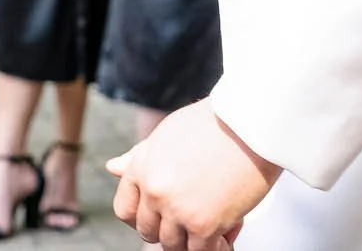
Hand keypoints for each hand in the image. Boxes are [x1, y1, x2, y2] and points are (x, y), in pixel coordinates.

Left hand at [106, 99, 277, 247]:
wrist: (250, 123)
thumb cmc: (213, 124)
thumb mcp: (167, 134)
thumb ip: (141, 156)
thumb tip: (112, 168)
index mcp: (141, 166)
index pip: (125, 209)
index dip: (143, 217)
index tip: (162, 217)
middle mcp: (153, 190)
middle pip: (148, 232)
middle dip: (170, 229)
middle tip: (194, 218)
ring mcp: (176, 209)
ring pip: (173, 245)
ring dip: (192, 240)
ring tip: (215, 222)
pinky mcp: (203, 225)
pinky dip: (215, 247)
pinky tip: (227, 232)